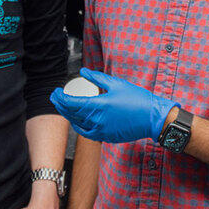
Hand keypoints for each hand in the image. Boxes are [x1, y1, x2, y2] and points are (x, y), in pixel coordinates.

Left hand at [50, 68, 175, 143]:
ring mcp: (102, 131)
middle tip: (55, 98)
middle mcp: (98, 121)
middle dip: (61, 106)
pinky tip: (78, 122)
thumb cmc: (137, 99)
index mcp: (99, 106)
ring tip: (64, 108)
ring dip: (69, 116)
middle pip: (72, 115)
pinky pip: (87, 133)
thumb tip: (83, 71)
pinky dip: (79, 127)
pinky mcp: (107, 137)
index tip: (55, 92)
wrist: (153, 118)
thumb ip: (97, 78)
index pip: (72, 103)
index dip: (60, 98)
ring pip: (78, 125)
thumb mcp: (116, 84)